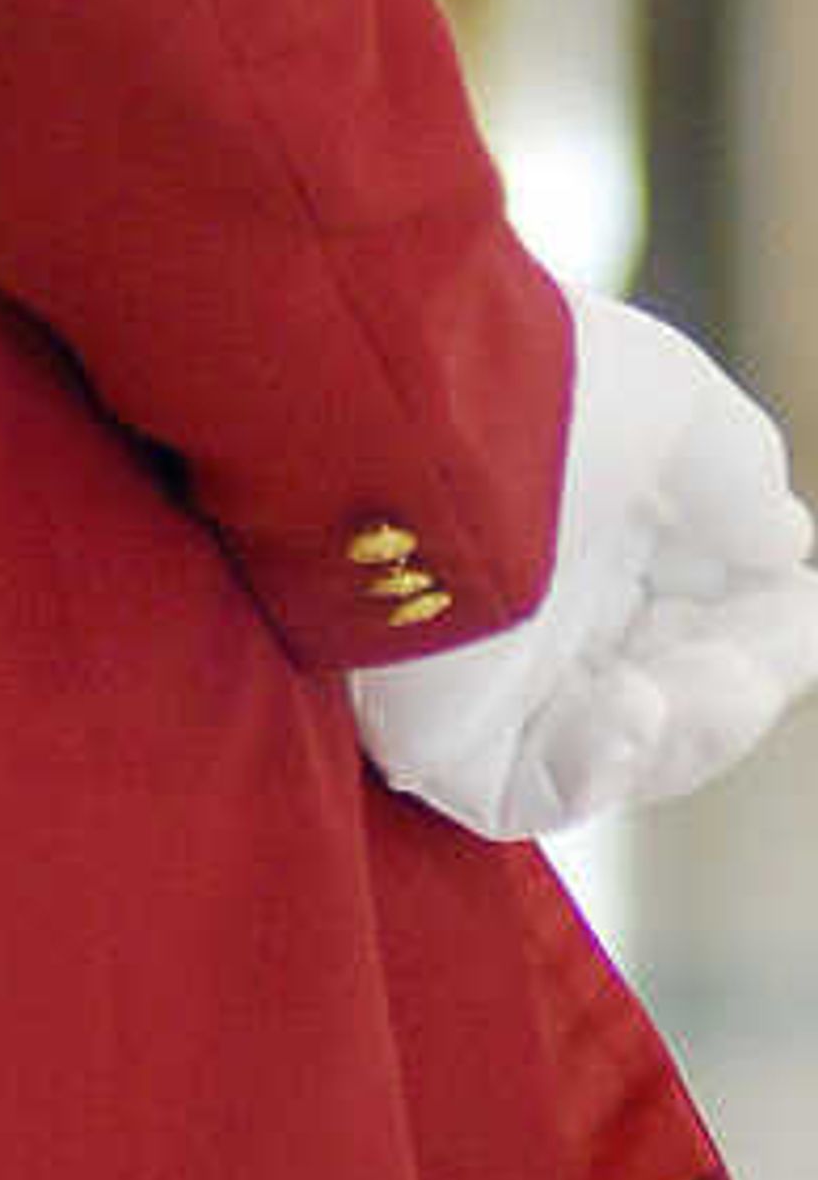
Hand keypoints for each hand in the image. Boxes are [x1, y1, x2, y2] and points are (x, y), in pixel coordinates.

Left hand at [348, 288, 817, 836]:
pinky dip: (595, 770)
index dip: (765, 624)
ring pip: (624, 751)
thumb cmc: (532, 383)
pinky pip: (528, 795)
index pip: (702, 615)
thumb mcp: (670, 402)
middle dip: (735, 681)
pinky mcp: (434, 735)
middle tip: (761, 651)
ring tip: (676, 683)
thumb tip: (784, 545)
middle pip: (677, 693)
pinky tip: (627, 711)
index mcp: (582, 529)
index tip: (791, 592)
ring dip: (687, 726)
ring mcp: (485, 678)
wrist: (399, 401)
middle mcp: (533, 607)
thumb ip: (736, 473)